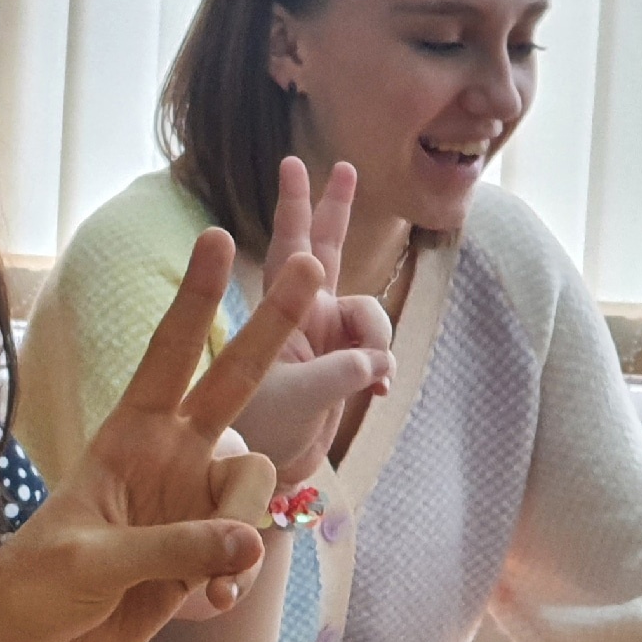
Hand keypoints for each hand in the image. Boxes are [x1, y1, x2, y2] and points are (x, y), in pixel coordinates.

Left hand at [0, 229, 320, 641]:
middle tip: (306, 267)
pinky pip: (248, 554)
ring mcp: (192, 504)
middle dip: (268, 326)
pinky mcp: (206, 555)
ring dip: (240, 531)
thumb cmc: (39, 587)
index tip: (218, 238)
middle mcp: (170, 458)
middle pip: (232, 381)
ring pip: (253, 488)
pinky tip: (198, 605)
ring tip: (198, 582)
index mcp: (128, 436)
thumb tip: (247, 543)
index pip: (168, 356)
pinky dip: (232, 582)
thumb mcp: (92, 561)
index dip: (195, 301)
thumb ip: (171, 547)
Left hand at [229, 157, 395, 481]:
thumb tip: (380, 359)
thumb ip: (342, 370)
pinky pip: (379, 352)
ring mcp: (326, 341)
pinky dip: (382, 368)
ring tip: (368, 377)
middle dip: (335, 210)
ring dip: (377, 338)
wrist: (266, 478)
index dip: (293, 207)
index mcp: (277, 314)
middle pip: (325, 251)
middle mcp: (301, 317)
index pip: (287, 248)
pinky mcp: (345, 369)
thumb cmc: (259, 436)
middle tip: (345, 166)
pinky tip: (376, 390)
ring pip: (370, 314)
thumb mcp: (297, 398)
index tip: (291, 162)